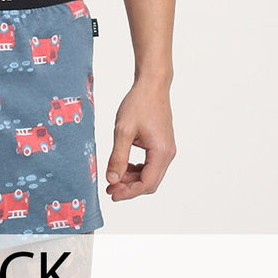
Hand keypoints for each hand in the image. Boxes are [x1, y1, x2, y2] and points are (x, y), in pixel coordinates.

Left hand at [105, 80, 175, 200]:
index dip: (128, 192)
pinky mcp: (162, 144)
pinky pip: (151, 164)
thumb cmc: (138, 104)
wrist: (152, 85)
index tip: (111, 193)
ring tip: (114, 177)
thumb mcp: (123, 130)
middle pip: (150, 182)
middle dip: (129, 187)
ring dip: (133, 179)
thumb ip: (118, 157)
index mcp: (161, 152)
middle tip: (109, 188)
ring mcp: (167, 149)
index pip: (146, 184)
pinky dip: (137, 169)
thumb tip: (111, 179)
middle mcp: (168, 154)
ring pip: (151, 174)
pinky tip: (124, 165)